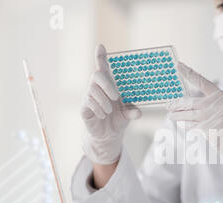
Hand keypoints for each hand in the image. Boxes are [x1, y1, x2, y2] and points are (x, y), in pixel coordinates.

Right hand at [81, 44, 141, 164]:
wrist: (109, 136)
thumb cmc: (118, 119)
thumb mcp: (128, 115)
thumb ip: (133, 111)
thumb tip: (139, 112)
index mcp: (108, 85)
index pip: (103, 67)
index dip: (100, 56)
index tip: (101, 46)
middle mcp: (97, 88)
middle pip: (96, 75)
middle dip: (107, 84)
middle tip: (116, 96)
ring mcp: (89, 96)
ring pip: (92, 90)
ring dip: (104, 101)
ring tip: (110, 111)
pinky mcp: (84, 107)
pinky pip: (88, 103)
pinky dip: (98, 109)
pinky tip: (103, 115)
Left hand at [167, 63, 222, 190]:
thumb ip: (207, 108)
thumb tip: (183, 108)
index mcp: (222, 97)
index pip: (202, 82)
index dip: (188, 73)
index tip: (178, 64)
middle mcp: (217, 104)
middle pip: (189, 102)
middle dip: (176, 104)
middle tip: (168, 105)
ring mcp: (212, 117)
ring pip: (186, 116)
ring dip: (176, 117)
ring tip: (171, 116)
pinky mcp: (208, 130)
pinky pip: (191, 128)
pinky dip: (187, 128)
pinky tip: (185, 127)